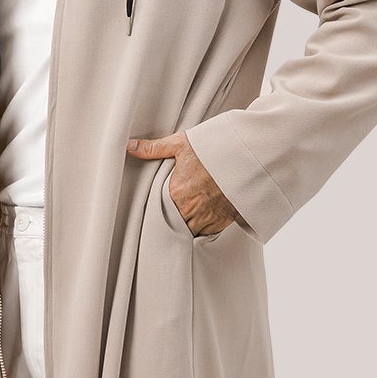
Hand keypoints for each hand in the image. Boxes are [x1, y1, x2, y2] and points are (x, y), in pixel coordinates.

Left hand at [125, 130, 242, 237]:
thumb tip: (130, 146)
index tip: (156, 208)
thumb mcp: (182, 144)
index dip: (156, 211)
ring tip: (184, 218)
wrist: (246, 157)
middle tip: (168, 215)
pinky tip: (200, 219)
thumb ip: (154, 148)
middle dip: (170, 220)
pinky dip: (201, 228)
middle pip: (173, 223)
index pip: (157, 210)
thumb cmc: (214, 150)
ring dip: (185, 226)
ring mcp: (206, 218)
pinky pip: (205, 233)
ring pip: (188, 231)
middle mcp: (190, 209)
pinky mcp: (220, 223)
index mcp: (177, 192)